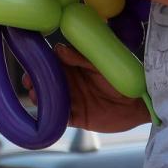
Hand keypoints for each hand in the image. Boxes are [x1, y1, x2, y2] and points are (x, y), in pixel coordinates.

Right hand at [24, 44, 150, 131]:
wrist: (138, 103)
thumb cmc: (121, 78)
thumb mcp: (101, 66)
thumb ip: (81, 59)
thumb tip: (58, 49)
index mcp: (77, 67)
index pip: (54, 64)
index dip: (41, 65)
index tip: (31, 65)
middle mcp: (72, 83)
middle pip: (48, 83)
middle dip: (36, 83)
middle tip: (29, 84)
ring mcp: (74, 100)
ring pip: (51, 100)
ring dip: (41, 99)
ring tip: (36, 97)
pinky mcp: (78, 117)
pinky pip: (60, 118)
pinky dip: (51, 118)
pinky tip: (44, 117)